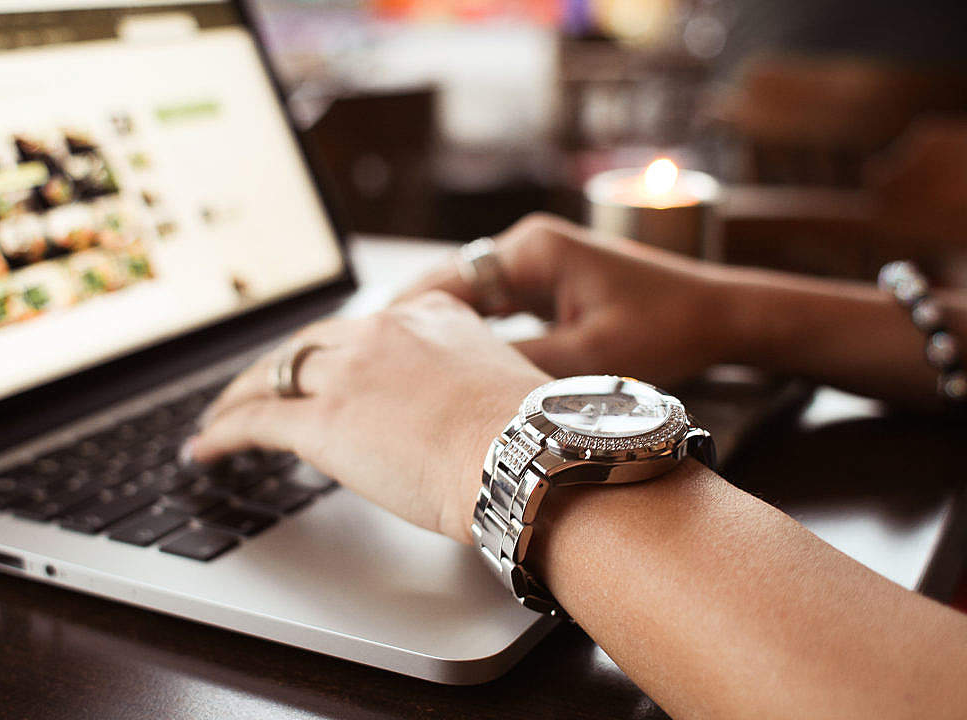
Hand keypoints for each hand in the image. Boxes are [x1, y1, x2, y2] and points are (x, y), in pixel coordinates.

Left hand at [186, 292, 549, 543]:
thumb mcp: (499, 381)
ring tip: (220, 418)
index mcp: (428, 315)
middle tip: (256, 388)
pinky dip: (224, 433)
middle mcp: (381, 332)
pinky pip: (257, 420)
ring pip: (273, 374)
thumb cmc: (531, 434)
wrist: (527, 454)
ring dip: (240, 397)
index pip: (360, 329)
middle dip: (277, 368)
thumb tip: (450, 411)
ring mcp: (348, 373)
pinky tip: (206, 448)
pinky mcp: (324, 420)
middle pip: (308, 345)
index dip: (329, 352)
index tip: (317, 366)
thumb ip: (462, 379)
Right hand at [396, 213, 733, 386]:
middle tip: (373, 366)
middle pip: (449, 285)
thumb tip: (457, 388)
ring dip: (437, 330)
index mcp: (532, 251)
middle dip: (411, 324)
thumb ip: (520, 368)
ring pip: (467, 297)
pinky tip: (448, 366)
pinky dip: (468, 333)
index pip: (448, 281)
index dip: (405, 319)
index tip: (371, 352)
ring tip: (399, 370)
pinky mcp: (549, 283)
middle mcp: (528, 247)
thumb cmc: (666, 329)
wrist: (719, 315)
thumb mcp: (590, 360)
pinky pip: (492, 307)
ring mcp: (538, 263)